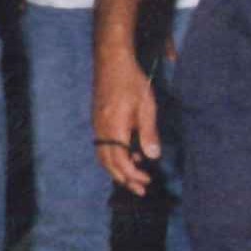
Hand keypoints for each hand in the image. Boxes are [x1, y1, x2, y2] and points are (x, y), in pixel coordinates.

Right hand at [94, 50, 161, 197]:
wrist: (112, 61)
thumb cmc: (131, 81)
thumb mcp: (146, 107)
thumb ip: (148, 133)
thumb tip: (152, 156)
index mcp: (113, 129)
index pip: (120, 161)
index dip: (132, 175)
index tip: (147, 180)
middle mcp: (101, 130)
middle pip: (107, 163)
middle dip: (123, 178)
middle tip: (140, 189)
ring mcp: (97, 125)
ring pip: (103, 156)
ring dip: (118, 169)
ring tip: (134, 176)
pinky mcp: (98, 120)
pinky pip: (103, 146)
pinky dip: (115, 157)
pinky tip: (130, 154)